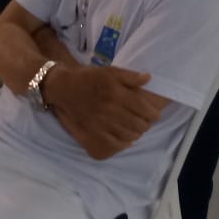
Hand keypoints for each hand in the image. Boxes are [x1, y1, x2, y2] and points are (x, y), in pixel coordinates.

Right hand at [44, 66, 162, 159]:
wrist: (63, 88)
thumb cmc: (88, 78)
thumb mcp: (110, 71)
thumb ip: (130, 76)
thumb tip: (148, 78)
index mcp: (117, 94)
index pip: (145, 110)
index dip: (153, 114)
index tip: (154, 114)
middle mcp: (110, 111)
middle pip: (139, 125)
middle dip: (145, 124)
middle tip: (144, 121)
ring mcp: (101, 125)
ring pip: (129, 137)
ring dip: (136, 133)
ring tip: (134, 128)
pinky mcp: (92, 135)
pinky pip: (115, 146)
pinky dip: (123, 144)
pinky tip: (124, 138)